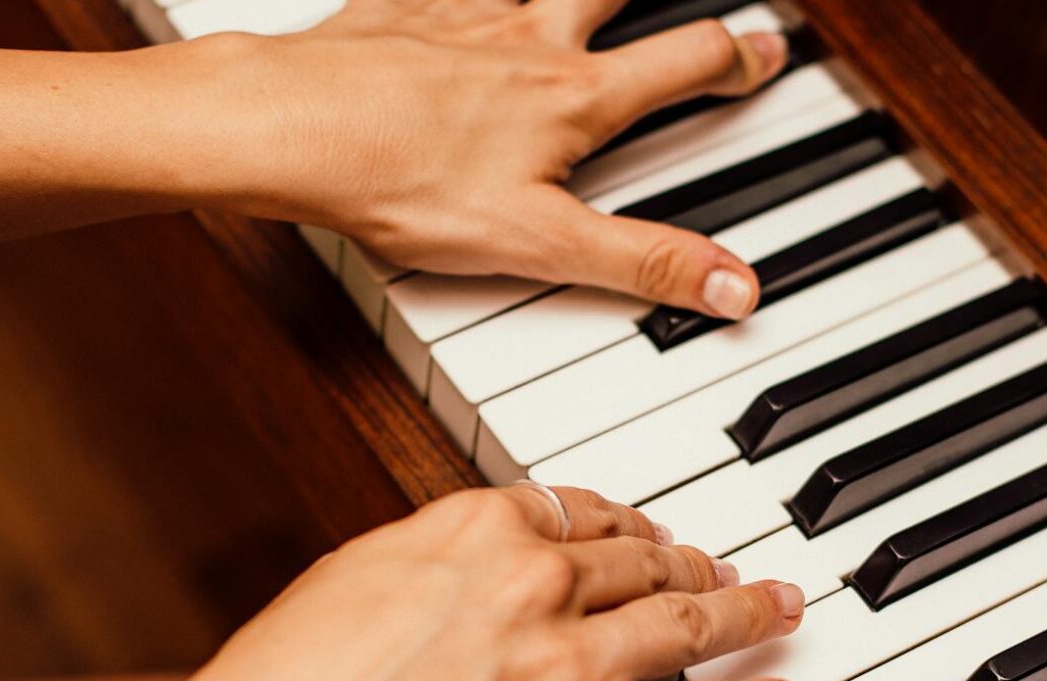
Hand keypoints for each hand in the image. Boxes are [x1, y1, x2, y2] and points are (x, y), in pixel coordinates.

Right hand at [106, 486, 808, 680]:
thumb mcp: (353, 583)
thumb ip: (439, 557)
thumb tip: (490, 557)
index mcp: (472, 528)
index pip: (579, 508)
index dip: (625, 523)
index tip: (643, 532)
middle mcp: (533, 584)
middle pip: (645, 561)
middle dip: (695, 565)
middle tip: (727, 571)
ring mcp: (567, 667)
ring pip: (691, 622)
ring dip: (749, 614)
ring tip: (781, 610)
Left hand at [232, 0, 789, 318]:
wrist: (282, 126)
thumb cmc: (400, 181)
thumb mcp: (539, 244)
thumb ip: (643, 263)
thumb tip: (734, 286)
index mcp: (574, 96)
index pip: (683, 64)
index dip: (736, 59)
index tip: (764, 51)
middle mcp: (528, 38)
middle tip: (684, 3)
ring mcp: (464, 14)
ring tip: (582, 2)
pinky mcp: (402, 9)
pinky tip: (468, 2)